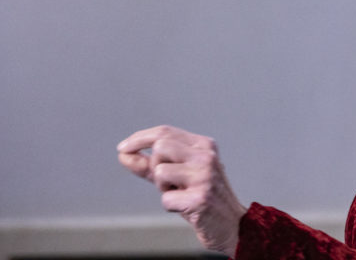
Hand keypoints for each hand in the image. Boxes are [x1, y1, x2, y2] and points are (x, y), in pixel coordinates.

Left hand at [117, 125, 246, 255]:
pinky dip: (170, 206)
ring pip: (160, 171)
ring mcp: (205, 176)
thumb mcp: (177, 176)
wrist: (232, 224)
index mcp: (204, 145)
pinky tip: (187, 207)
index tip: (123, 148)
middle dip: (155, 165)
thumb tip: (123, 154)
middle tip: (168, 182)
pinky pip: (165, 199)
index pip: (165, 132)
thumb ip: (150, 164)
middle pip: (160, 146)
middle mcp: (206, 156)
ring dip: (162, 188)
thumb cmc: (202, 197)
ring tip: (181, 194)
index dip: (139, 138)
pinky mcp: (201, 198)